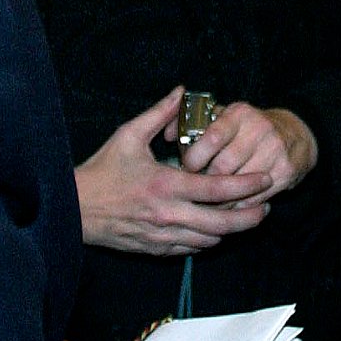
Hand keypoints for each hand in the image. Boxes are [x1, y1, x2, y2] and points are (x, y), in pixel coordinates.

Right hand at [75, 87, 272, 255]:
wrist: (75, 209)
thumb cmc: (102, 170)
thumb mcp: (128, 135)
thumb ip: (158, 113)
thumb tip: (180, 90)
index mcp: (167, 184)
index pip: (218, 188)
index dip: (247, 185)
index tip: (265, 179)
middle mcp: (170, 214)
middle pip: (223, 223)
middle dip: (250, 217)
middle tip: (266, 206)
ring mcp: (164, 236)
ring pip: (210, 240)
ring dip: (231, 231)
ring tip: (245, 218)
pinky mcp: (156, 249)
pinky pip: (191, 249)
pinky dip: (207, 240)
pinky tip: (214, 229)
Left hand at [179, 103, 317, 205]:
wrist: (294, 135)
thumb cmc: (247, 128)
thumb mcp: (224, 116)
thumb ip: (194, 121)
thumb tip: (167, 134)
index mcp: (238, 114)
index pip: (211, 138)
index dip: (194, 157)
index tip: (186, 167)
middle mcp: (258, 129)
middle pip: (223, 166)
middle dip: (205, 182)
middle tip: (194, 189)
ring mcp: (274, 150)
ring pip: (238, 186)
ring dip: (220, 199)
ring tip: (207, 202)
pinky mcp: (285, 171)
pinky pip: (255, 197)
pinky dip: (239, 205)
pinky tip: (229, 205)